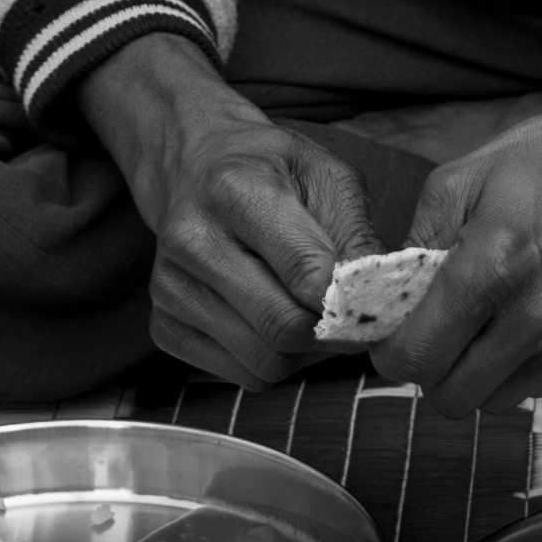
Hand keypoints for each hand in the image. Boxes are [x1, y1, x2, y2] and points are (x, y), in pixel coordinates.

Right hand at [78, 33, 375, 387]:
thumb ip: (355, 230)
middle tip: (356, 319)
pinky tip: (281, 323)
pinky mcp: (163, 326)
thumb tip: (379, 294)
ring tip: (318, 318)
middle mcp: (191, 241)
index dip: (351, 299)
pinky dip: (276, 363)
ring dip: (307, 354)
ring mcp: (170, 289)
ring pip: (265, 363)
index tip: (377, 302)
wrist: (191, 165)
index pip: (304, 271)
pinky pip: (242, 376)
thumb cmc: (267, 167)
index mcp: (234, 190)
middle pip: (282, 327)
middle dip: (332, 333)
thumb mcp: (323, 171)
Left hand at [371, 42, 541, 416]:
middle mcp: (539, 317)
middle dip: (432, 371)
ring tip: (491, 317)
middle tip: (438, 332)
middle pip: (453, 399)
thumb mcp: (469, 173)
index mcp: (496, 264)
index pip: (418, 357)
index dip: (392, 354)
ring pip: (497, 401)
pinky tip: (536, 313)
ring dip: (480, 372)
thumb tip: (389, 292)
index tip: (393, 337)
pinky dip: (526, 363)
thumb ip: (418, 237)